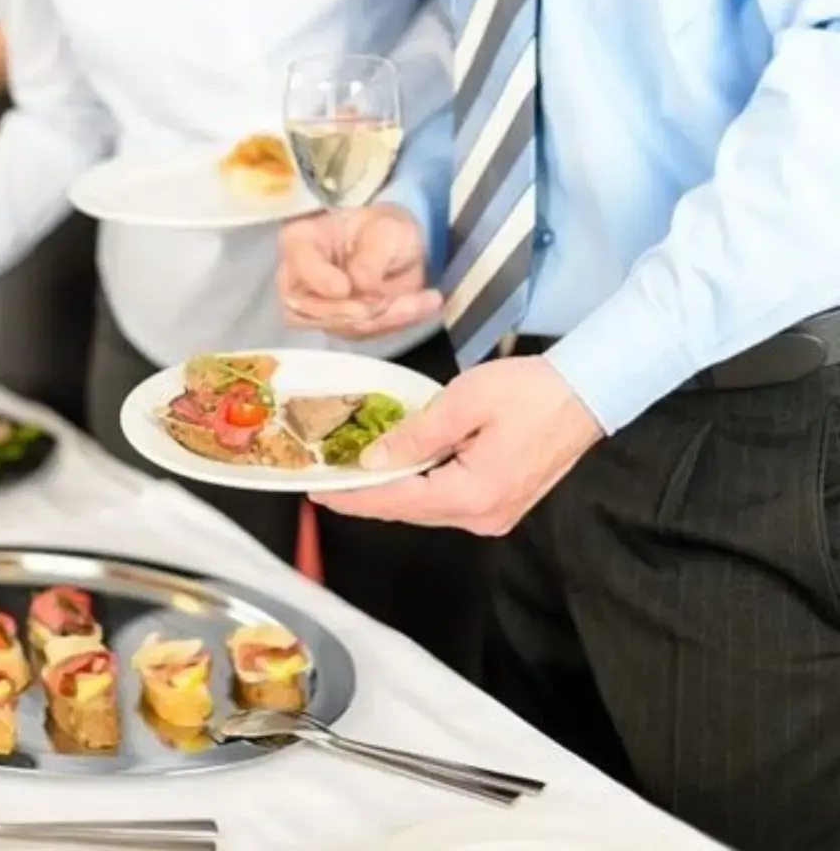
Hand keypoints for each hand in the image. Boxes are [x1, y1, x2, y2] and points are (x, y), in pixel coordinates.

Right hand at [278, 206, 442, 338]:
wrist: (396, 248)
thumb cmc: (383, 228)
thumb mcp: (387, 227)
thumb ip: (373, 252)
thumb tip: (361, 286)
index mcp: (301, 241)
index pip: (299, 263)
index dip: (318, 279)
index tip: (344, 287)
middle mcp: (298, 280)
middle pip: (311, 308)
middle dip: (357, 309)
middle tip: (394, 300)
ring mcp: (313, 308)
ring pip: (339, 326)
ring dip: (383, 318)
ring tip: (421, 301)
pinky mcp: (337, 326)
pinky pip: (361, 334)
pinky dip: (393, 323)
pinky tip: (421, 307)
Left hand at [313, 357, 602, 535]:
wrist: (588, 393)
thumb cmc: (532, 391)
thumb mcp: (463, 403)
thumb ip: (414, 436)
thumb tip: (372, 461)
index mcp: (473, 494)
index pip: (397, 501)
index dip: (353, 497)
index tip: (319, 493)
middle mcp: (483, 516)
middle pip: (409, 511)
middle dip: (366, 497)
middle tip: (327, 482)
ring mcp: (495, 516)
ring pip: (426, 509)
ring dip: (391, 493)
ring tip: (352, 477)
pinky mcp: (501, 505)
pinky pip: (446, 502)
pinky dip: (418, 488)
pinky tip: (397, 472)